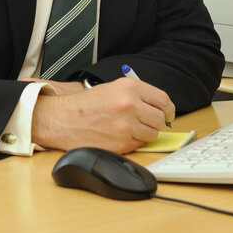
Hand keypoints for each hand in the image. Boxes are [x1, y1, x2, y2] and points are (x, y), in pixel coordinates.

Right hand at [31, 77, 174, 153]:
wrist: (65, 119)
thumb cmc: (87, 105)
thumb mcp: (113, 88)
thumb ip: (138, 94)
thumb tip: (160, 107)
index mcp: (130, 88)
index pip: (163, 100)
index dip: (168, 108)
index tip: (167, 113)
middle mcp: (130, 105)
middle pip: (160, 118)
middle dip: (155, 121)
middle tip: (145, 121)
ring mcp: (126, 126)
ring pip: (152, 134)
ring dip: (145, 133)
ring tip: (129, 127)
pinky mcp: (121, 144)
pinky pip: (139, 145)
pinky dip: (133, 142)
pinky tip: (119, 135)